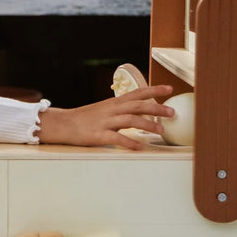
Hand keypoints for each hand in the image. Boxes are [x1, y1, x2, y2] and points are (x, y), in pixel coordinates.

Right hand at [37, 86, 175, 151]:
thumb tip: (140, 111)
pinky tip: (139, 147)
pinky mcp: (98, 135)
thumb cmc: (85, 118)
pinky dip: (129, 142)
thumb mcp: (104, 109)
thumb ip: (121, 109)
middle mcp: (111, 110)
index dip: (154, 90)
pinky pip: (116, 138)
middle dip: (157, 108)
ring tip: (161, 130)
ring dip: (147, 125)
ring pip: (130, 120)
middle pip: (137, 106)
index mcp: (114, 103)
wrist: (63, 124)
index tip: (169, 89)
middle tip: (172, 112)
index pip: (137, 93)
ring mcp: (105, 122)